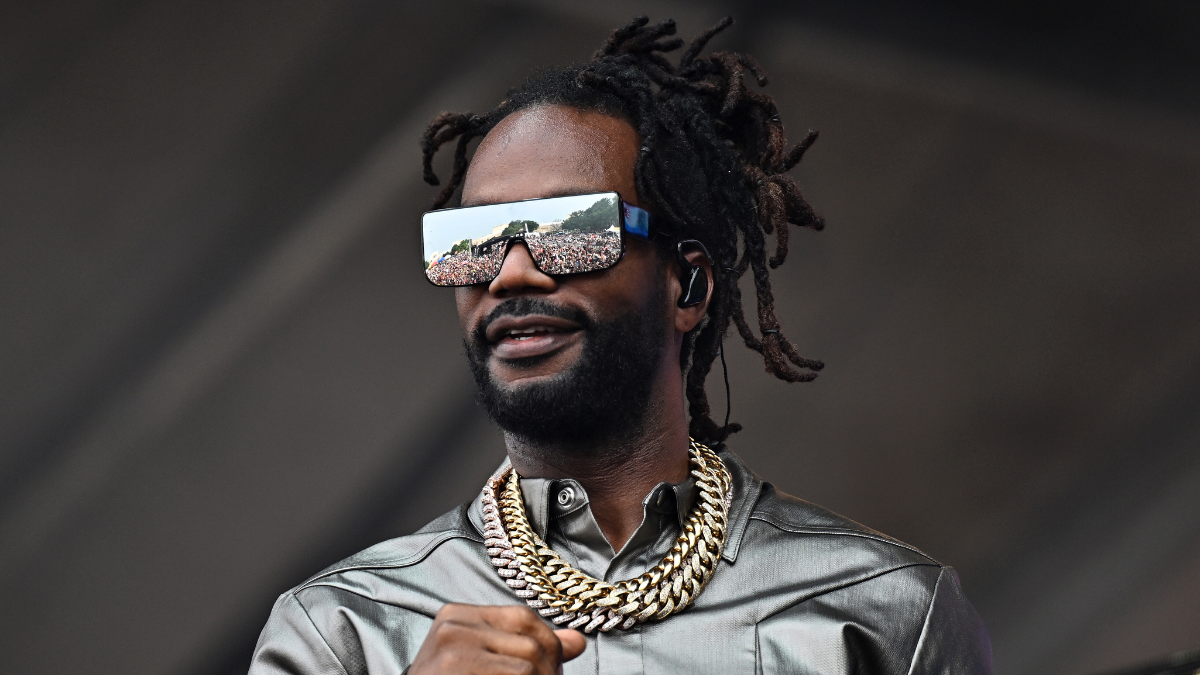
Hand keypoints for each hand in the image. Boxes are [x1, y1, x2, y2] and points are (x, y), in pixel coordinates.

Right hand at [408, 604, 586, 674]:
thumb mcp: (482, 662)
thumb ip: (526, 646)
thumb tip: (577, 642)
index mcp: (456, 616)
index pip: (524, 617)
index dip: (550, 646)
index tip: (553, 670)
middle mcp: (452, 627)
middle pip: (531, 642)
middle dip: (550, 671)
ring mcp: (451, 653)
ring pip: (528, 667)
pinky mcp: (454, 673)